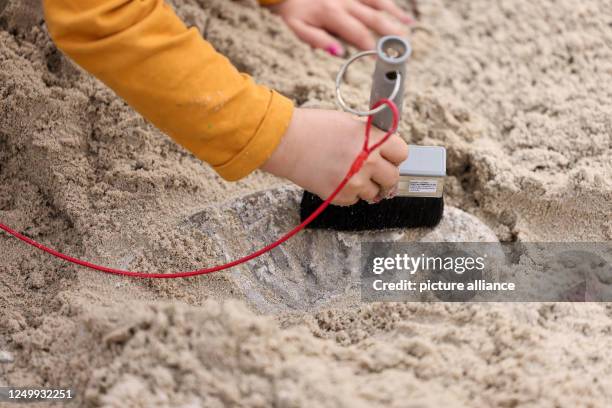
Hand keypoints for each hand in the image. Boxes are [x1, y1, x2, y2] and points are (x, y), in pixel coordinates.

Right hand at [261, 108, 407, 205]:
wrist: (286, 143)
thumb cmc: (313, 128)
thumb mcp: (348, 123)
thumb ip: (369, 137)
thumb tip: (383, 149)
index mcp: (372, 139)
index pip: (401, 153)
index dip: (394, 155)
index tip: (388, 157)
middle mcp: (368, 161)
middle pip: (392, 177)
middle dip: (384, 175)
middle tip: (374, 172)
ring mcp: (355, 181)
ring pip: (374, 193)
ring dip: (367, 186)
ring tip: (351, 175)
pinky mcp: (341, 196)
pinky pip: (355, 200)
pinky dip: (349, 193)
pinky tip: (337, 179)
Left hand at [268, 0, 411, 55]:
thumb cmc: (295, 11)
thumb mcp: (300, 29)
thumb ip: (319, 41)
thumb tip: (339, 53)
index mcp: (333, 14)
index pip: (358, 35)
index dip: (371, 47)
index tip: (383, 58)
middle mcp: (345, 1)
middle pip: (373, 19)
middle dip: (391, 33)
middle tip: (404, 46)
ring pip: (378, 3)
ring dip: (394, 14)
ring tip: (409, 25)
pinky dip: (386, 2)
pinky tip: (397, 9)